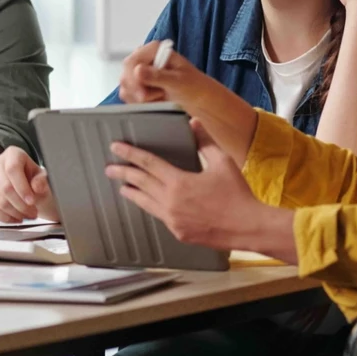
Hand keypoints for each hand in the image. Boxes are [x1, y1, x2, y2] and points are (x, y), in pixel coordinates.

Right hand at [0, 146, 61, 222]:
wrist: (27, 189)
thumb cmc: (35, 181)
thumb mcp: (43, 179)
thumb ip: (42, 181)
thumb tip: (37, 187)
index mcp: (13, 153)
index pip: (13, 169)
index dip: (22, 188)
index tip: (32, 202)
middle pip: (5, 187)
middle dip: (20, 205)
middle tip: (33, 214)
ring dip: (14, 213)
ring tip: (26, 216)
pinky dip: (3, 217)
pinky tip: (14, 219)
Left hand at [105, 120, 288, 252]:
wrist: (247, 227)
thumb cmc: (236, 193)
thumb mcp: (222, 162)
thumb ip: (205, 141)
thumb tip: (194, 122)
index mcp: (178, 182)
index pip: (147, 164)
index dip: (130, 154)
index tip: (116, 147)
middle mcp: (170, 202)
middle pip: (140, 184)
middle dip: (123, 174)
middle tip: (110, 168)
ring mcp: (173, 220)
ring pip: (145, 203)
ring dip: (132, 193)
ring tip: (123, 187)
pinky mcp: (179, 232)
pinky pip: (159, 216)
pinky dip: (150, 207)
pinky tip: (149, 204)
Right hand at [117, 41, 220, 107]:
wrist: (199, 98)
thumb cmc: (194, 86)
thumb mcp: (179, 81)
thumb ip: (158, 76)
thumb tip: (138, 71)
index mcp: (154, 49)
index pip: (132, 62)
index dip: (133, 79)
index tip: (143, 95)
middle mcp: (144, 58)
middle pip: (126, 74)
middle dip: (137, 91)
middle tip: (152, 98)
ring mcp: (140, 71)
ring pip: (125, 86)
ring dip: (139, 97)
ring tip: (159, 96)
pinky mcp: (138, 84)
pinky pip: (128, 94)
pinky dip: (138, 101)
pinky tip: (154, 100)